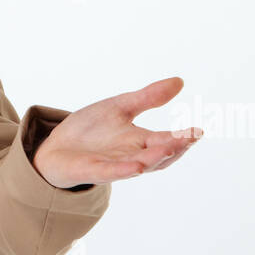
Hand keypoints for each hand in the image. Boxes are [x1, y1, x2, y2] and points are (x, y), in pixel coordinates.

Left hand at [32, 77, 202, 188]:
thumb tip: (179, 81)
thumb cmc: (90, 130)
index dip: (182, 137)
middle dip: (173, 148)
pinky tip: (136, 166)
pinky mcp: (92, 171)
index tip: (198, 131)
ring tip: (169, 148)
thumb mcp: (120, 107)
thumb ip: (148, 98)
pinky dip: (123, 170)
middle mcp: (130, 156)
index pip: (165, 141)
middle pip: (157, 156)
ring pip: (137, 165)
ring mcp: (112, 165)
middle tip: (189, 139)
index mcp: (138, 141)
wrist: (56, 146)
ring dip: (153, 159)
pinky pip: (110, 173)